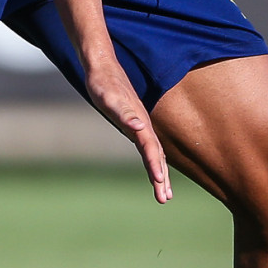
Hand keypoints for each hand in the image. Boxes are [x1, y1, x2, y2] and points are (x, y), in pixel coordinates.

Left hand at [84, 60, 171, 203]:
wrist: (103, 68)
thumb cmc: (104, 84)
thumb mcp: (110, 99)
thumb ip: (125, 114)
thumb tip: (140, 128)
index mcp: (139, 123)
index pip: (150, 149)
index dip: (154, 166)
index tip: (158, 183)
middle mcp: (143, 127)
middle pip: (156, 156)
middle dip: (161, 178)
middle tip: (164, 200)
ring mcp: (140, 126)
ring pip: (154, 153)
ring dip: (159, 173)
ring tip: (163, 193)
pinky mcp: (134, 124)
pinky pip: (148, 147)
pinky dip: (153, 160)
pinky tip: (154, 168)